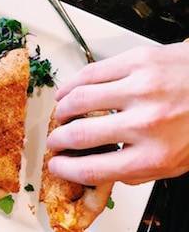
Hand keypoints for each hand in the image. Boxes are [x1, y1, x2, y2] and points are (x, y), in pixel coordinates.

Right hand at [46, 42, 188, 185]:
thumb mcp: (177, 163)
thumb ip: (138, 169)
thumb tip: (102, 169)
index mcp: (155, 156)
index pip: (93, 169)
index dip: (67, 168)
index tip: (57, 165)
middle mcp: (146, 124)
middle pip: (81, 134)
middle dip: (59, 140)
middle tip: (55, 141)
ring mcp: (142, 89)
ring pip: (80, 99)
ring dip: (62, 110)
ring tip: (59, 115)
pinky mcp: (140, 61)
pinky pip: (93, 73)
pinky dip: (74, 84)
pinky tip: (68, 91)